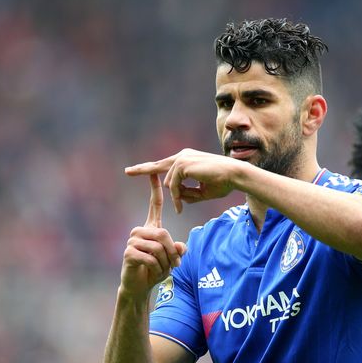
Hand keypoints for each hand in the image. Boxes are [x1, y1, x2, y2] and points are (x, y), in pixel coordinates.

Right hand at [120, 173, 186, 296]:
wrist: (139, 286)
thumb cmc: (155, 270)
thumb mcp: (171, 259)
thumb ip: (178, 250)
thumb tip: (182, 247)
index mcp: (150, 228)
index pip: (154, 205)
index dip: (155, 189)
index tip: (154, 173)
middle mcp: (139, 231)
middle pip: (163, 233)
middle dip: (172, 251)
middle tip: (176, 264)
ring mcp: (132, 241)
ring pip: (158, 246)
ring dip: (166, 261)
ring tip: (163, 269)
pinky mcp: (129, 253)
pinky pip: (151, 257)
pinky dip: (158, 268)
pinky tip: (154, 272)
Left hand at [125, 148, 246, 212]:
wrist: (235, 175)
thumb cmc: (224, 182)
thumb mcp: (204, 191)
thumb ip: (189, 193)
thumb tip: (177, 197)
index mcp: (187, 158)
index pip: (165, 164)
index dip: (151, 169)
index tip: (137, 170)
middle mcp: (182, 156)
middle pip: (158, 166)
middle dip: (141, 170)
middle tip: (126, 172)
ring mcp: (182, 159)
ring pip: (170, 184)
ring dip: (176, 198)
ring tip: (182, 206)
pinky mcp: (183, 165)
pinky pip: (174, 186)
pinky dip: (177, 197)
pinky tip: (180, 204)